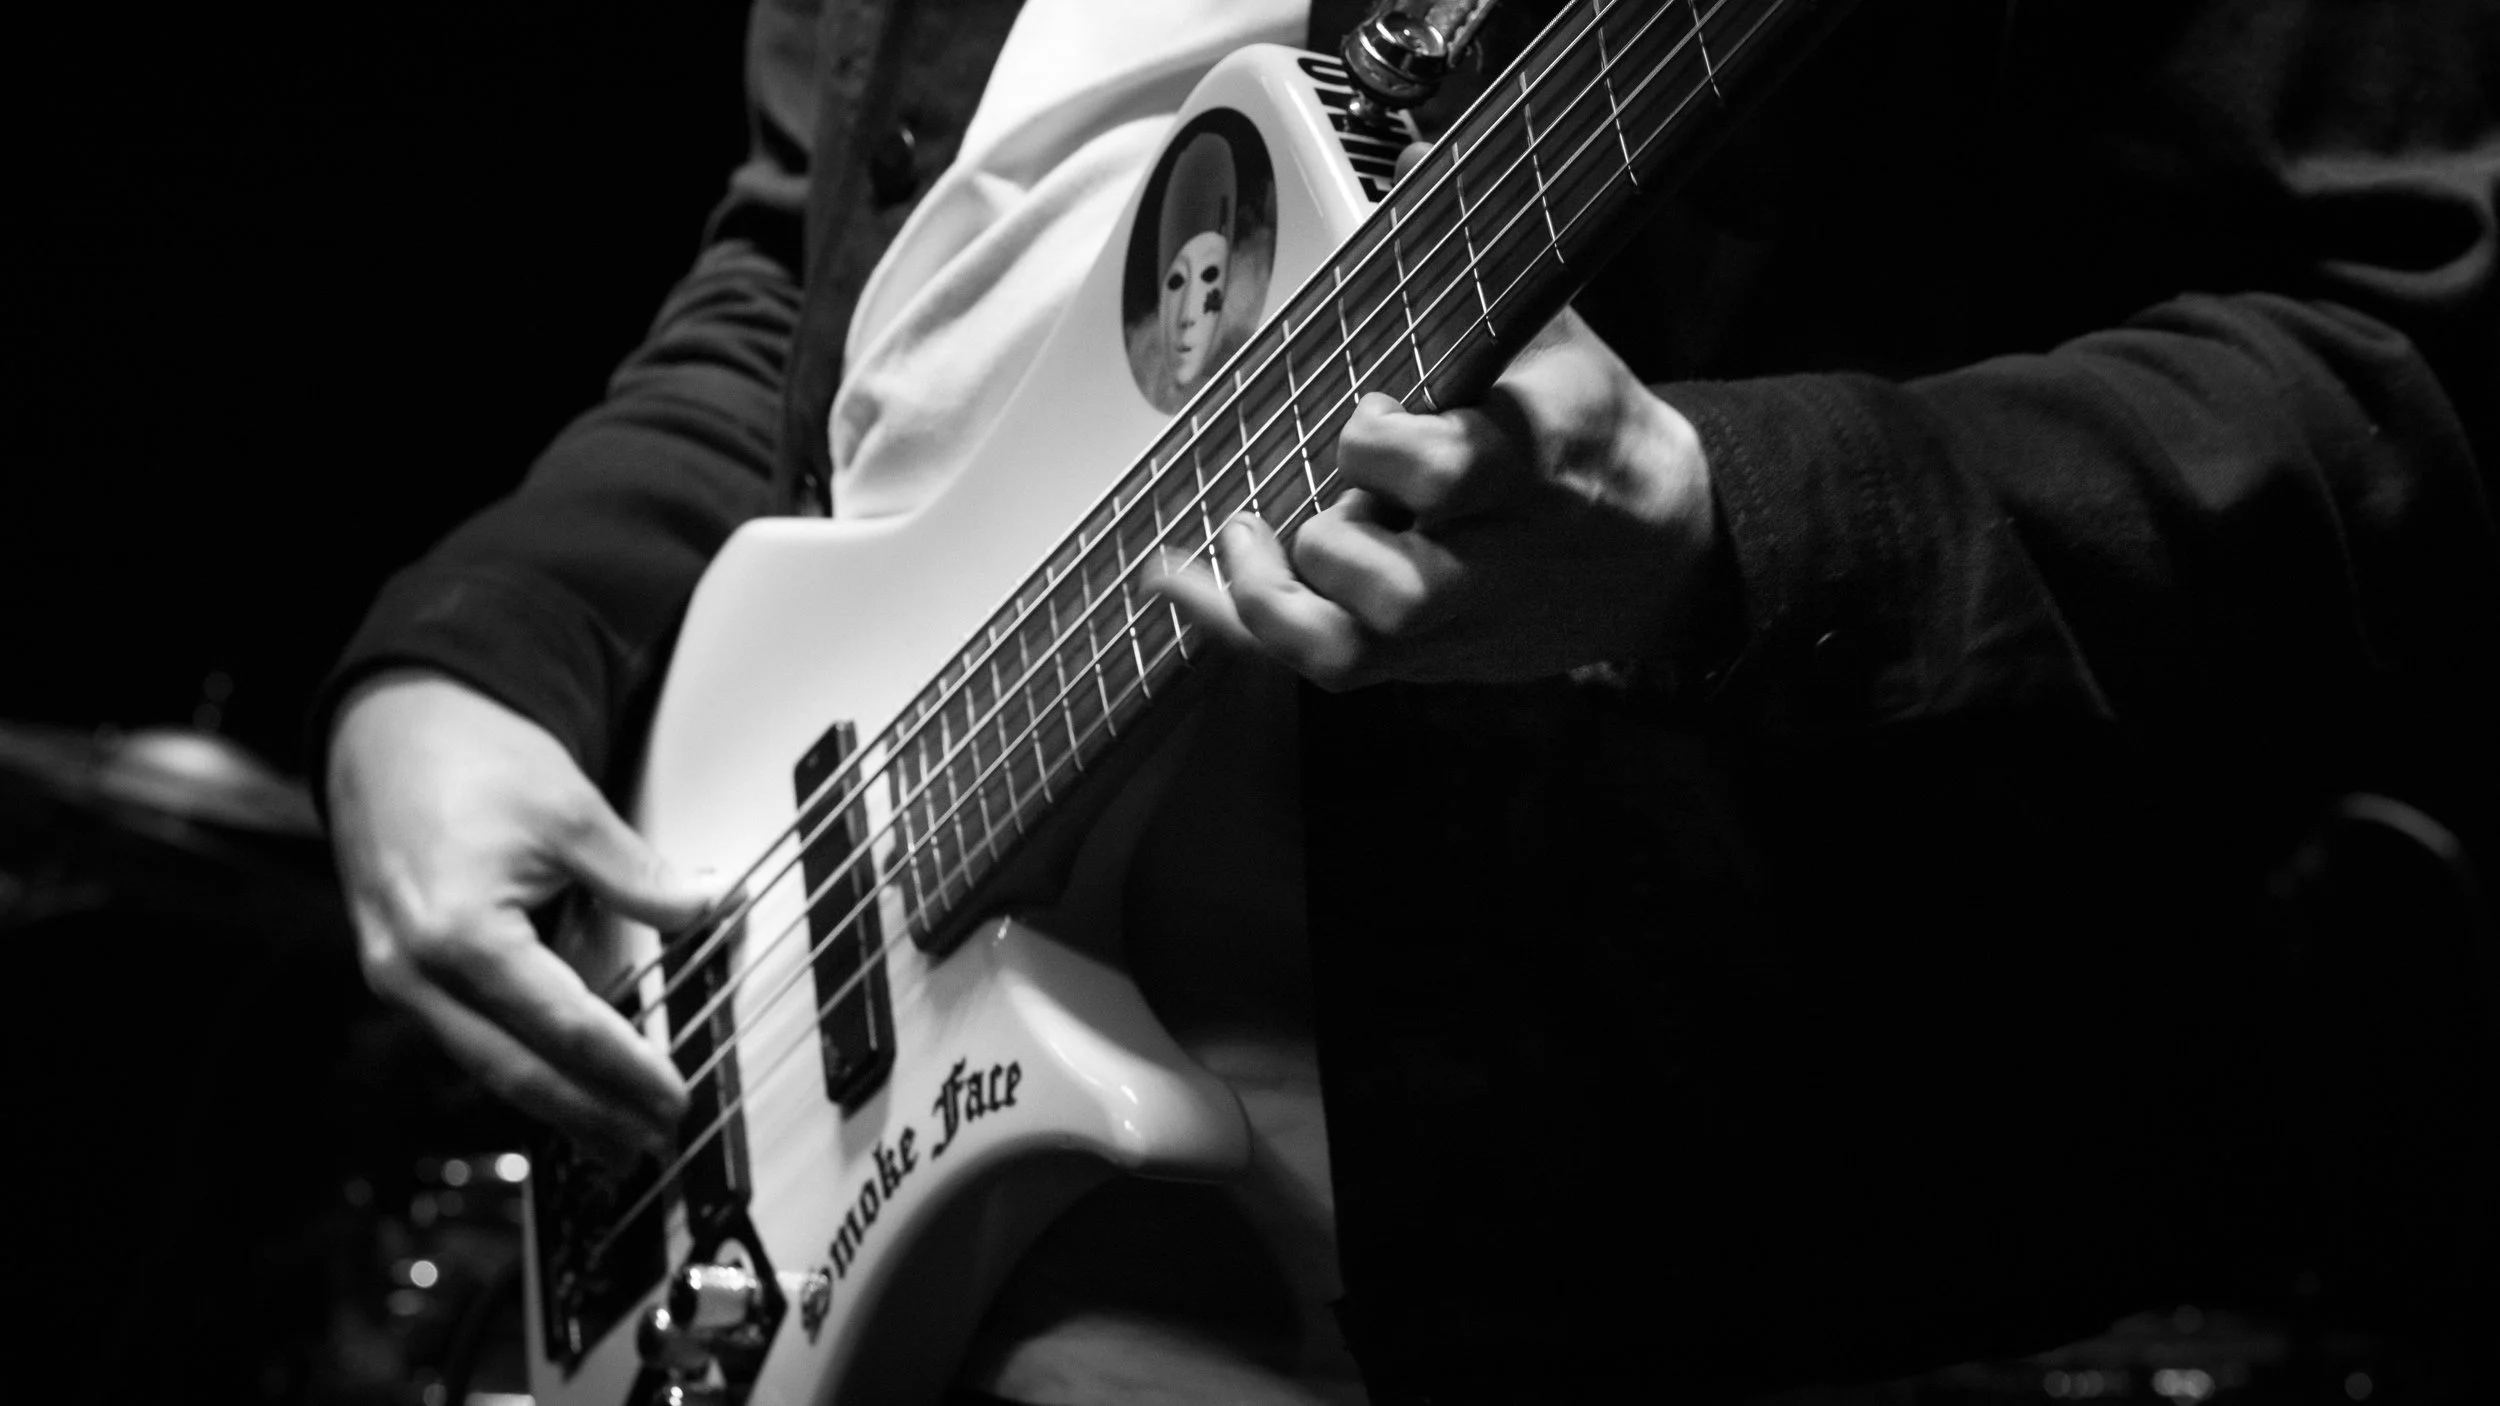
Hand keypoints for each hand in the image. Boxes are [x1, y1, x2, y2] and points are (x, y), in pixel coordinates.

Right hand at [326, 670, 713, 1160]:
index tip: (675, 1098)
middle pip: (517, 1070)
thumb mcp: (570, 810)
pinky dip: (516, 1065)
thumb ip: (640, 876)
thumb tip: (710, 909)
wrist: (391, 728)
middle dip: (589, 1116)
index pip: (565, 1028)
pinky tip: (558, 1087)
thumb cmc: (472, 760)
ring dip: (553, 1105)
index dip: (626, 1071)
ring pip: (485, 1064)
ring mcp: (398, 978)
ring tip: (614, 1139)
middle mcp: (415, 972)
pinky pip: (465, 1037)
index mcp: (459, 934)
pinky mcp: (399, 973)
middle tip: (649, 1145)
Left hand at [1157, 311, 1727, 688]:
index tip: (1368, 412)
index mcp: (1536, 468)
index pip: (1450, 473)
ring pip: (1352, 649)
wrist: (1664, 554)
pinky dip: (1232, 624)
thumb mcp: (1560, 343)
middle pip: (1396, 590)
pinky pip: (1320, 664)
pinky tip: (1175, 574)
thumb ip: (1479, 264)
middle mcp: (1494, 560)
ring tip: (1241, 532)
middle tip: (1323, 485)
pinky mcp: (1423, 662)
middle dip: (1333, 538)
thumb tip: (1411, 152)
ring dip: (1274, 599)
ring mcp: (1456, 621)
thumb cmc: (1590, 433)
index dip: (1385, 449)